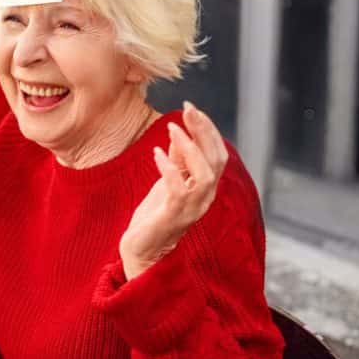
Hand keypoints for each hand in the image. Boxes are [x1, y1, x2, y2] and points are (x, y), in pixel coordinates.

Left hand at [119, 102, 227, 278]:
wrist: (141, 250)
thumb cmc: (155, 216)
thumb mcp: (167, 181)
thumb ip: (177, 160)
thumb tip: (180, 132)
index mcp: (205, 187)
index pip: (217, 153)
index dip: (207, 129)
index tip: (192, 108)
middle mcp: (204, 198)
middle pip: (216, 160)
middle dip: (204, 131)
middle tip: (188, 110)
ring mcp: (191, 209)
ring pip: (204, 175)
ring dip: (189, 148)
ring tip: (172, 129)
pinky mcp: (172, 218)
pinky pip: (178, 191)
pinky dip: (169, 170)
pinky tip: (157, 154)